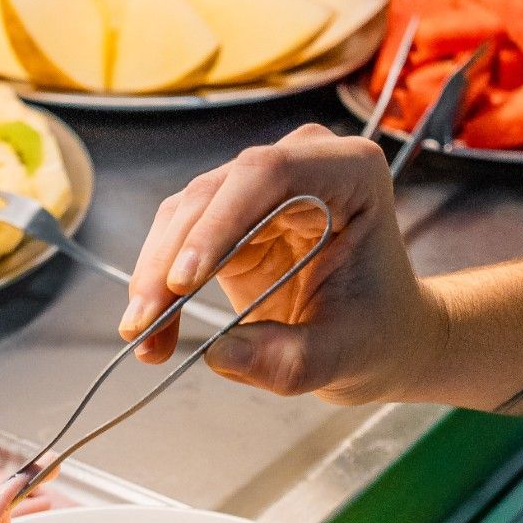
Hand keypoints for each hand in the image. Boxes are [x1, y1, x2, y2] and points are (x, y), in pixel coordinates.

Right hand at [120, 126, 447, 406]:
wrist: (379, 333)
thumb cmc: (376, 331)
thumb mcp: (342, 355)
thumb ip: (287, 359)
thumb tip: (218, 355)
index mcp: (349, 173)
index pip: (271, 174)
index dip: (219, 223)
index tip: (183, 281)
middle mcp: (300, 163)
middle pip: (215, 193)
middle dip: (171, 260)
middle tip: (144, 324)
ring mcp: (259, 188)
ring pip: (185, 215)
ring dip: (154, 276)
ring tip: (143, 338)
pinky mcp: (229, 220)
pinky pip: (178, 242)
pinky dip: (159, 285)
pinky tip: (151, 328)